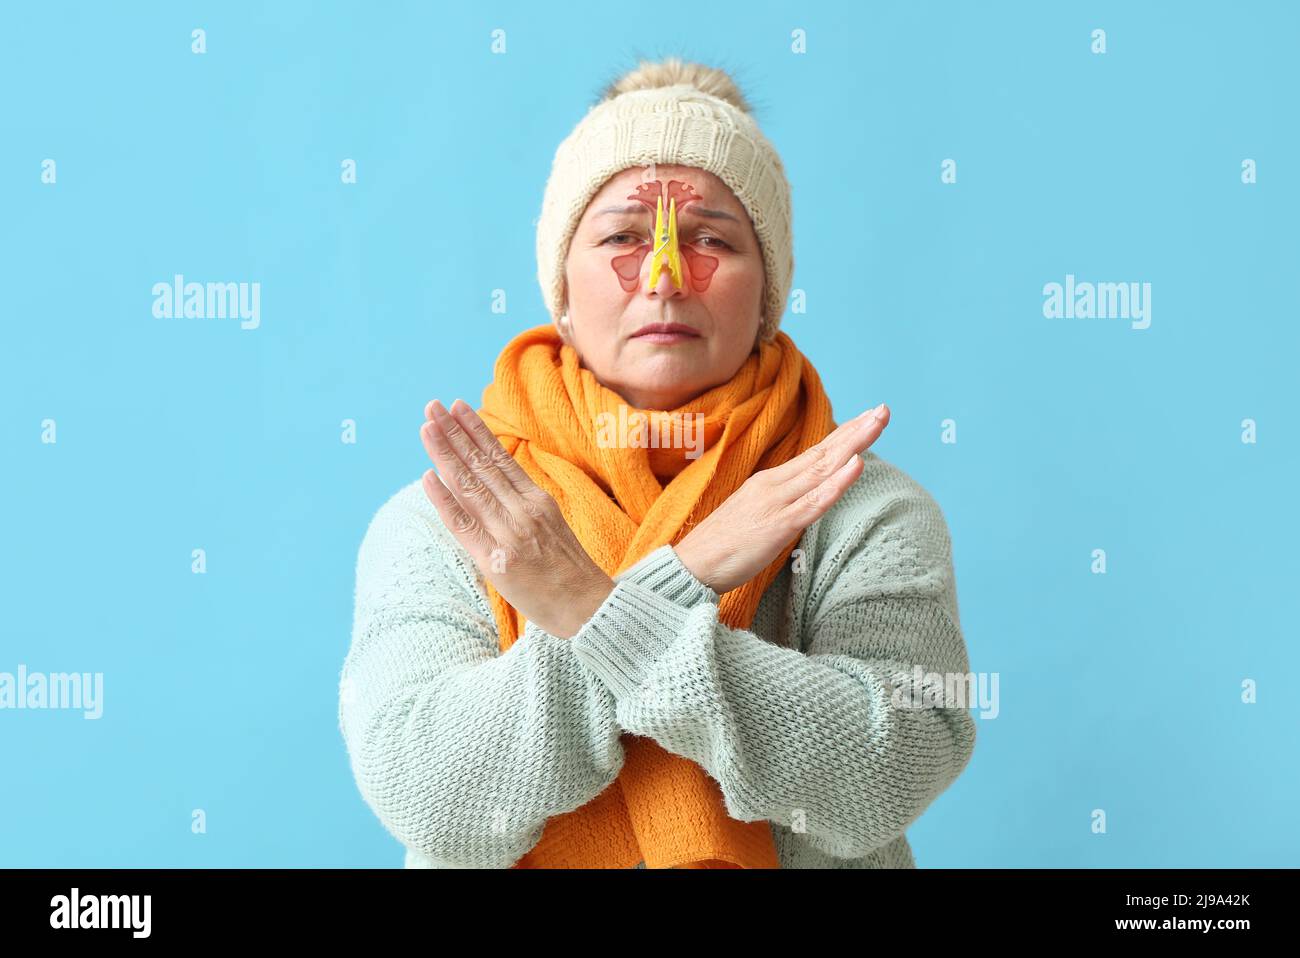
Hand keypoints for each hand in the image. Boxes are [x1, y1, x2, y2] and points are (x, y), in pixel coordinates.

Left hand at [419, 399, 614, 638]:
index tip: (458, 408)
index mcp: (538, 501)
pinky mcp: (496, 561)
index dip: (476, 431)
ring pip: (470, 486)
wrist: (590, 611)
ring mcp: (509, 535)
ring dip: (445, 454)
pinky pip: (464, 525)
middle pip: (482, 465)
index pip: (500, 458)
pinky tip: (428, 476)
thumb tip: (492, 485)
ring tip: (426, 428)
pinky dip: (445, 499)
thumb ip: (524, 506)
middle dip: (454, 433)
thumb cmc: (571, 573)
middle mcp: (523, 512)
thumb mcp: (553, 527)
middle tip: (432, 406)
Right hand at [674, 403, 890, 595]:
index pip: (815, 453)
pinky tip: (856, 464)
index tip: (869, 417)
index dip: (843, 435)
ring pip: (823, 469)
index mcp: (770, 482)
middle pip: (823, 453)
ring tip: (877, 422)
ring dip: (853, 444)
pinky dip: (837, 482)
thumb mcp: (755, 514)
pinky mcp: (779, 526)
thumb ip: (780, 502)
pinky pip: (814, 502)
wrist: (691, 565)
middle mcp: (775, 485)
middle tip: (883, 409)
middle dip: (856, 431)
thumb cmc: (721, 545)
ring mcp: (777, 503)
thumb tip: (804, 498)